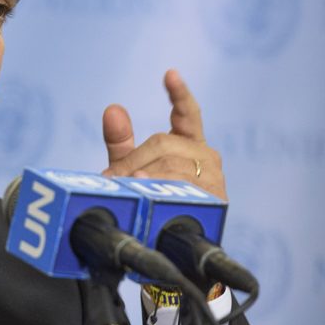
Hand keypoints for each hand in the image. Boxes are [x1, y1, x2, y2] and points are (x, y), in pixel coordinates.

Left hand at [100, 70, 226, 199]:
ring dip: (138, 177)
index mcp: (191, 145)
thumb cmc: (155, 204)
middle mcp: (207, 157)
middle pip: (162, 143)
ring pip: (167, 164)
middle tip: (110, 177)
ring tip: (122, 191)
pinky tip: (142, 190)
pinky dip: (155, 188)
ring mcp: (213, 178)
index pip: (188, 114)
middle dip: (132, 159)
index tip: (169, 73)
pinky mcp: (214, 200)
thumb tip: (112, 108)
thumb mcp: (134, 170)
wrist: (175, 251)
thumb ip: (122, 142)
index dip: (178, 94)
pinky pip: (177, 186)